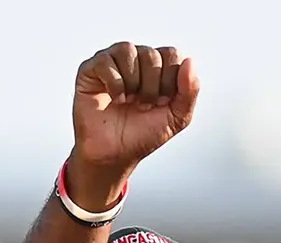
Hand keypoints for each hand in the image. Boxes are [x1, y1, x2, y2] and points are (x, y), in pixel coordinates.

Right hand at [67, 42, 200, 205]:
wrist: (115, 154)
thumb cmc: (143, 134)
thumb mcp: (177, 117)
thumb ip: (190, 91)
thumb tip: (189, 61)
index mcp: (158, 66)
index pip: (171, 54)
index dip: (170, 81)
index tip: (162, 103)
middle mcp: (136, 58)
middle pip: (151, 55)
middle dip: (152, 87)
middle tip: (144, 106)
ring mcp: (112, 61)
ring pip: (128, 51)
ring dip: (133, 83)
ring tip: (129, 102)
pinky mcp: (91, 69)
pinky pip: (106, 62)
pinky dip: (114, 83)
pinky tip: (115, 99)